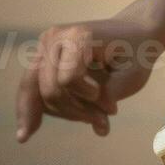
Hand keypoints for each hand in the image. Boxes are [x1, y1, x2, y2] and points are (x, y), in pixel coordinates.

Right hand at [14, 20, 155, 141]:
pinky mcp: (42, 56)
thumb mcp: (134, 76)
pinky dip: (34, 110)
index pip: (67, 80)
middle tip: (104, 123)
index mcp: (78, 36)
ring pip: (38, 93)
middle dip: (74, 112)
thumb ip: (111, 96)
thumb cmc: (137, 53)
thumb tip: (97, 126)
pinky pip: (33, 89)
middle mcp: (55, 37)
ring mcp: (45, 45)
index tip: (113, 105)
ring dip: (64, 113)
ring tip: (95, 122)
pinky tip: (27, 133)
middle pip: (49, 90)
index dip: (88, 98)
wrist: (133, 32)